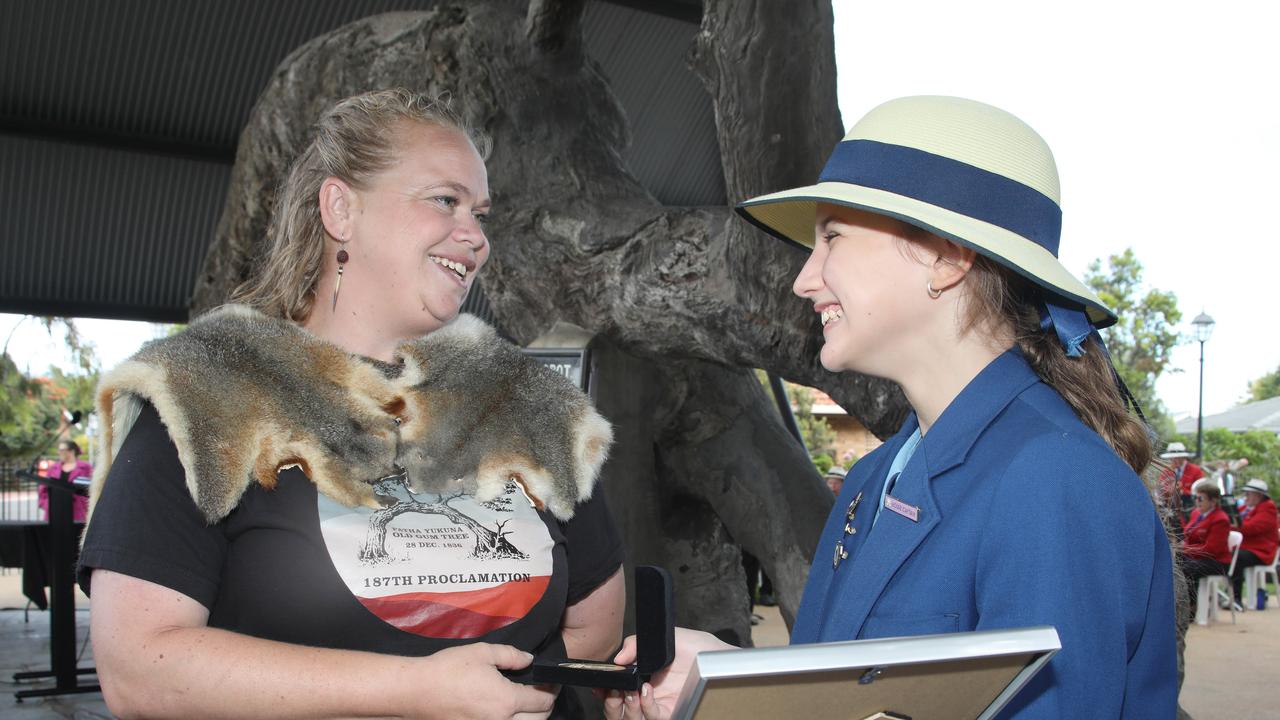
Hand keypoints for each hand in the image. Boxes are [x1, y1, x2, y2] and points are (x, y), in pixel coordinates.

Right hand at [413, 643, 556, 719]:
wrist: (417, 691)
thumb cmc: (448, 669)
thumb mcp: (482, 653)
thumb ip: (511, 656)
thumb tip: (529, 660)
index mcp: (506, 700)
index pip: (542, 701)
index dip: (551, 690)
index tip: (552, 682)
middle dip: (545, 707)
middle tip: (543, 693)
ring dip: (531, 718)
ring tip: (527, 704)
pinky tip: (507, 712)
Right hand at [600, 628, 735, 719]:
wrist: (720, 658)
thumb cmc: (699, 648)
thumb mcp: (666, 638)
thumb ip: (637, 644)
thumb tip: (617, 658)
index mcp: (642, 676)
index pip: (616, 689)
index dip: (604, 690)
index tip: (599, 685)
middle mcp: (648, 694)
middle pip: (617, 710)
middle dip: (610, 702)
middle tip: (612, 690)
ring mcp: (659, 707)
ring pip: (630, 718)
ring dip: (625, 706)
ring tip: (630, 690)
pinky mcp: (672, 714)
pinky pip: (652, 718)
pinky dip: (645, 707)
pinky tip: (647, 692)